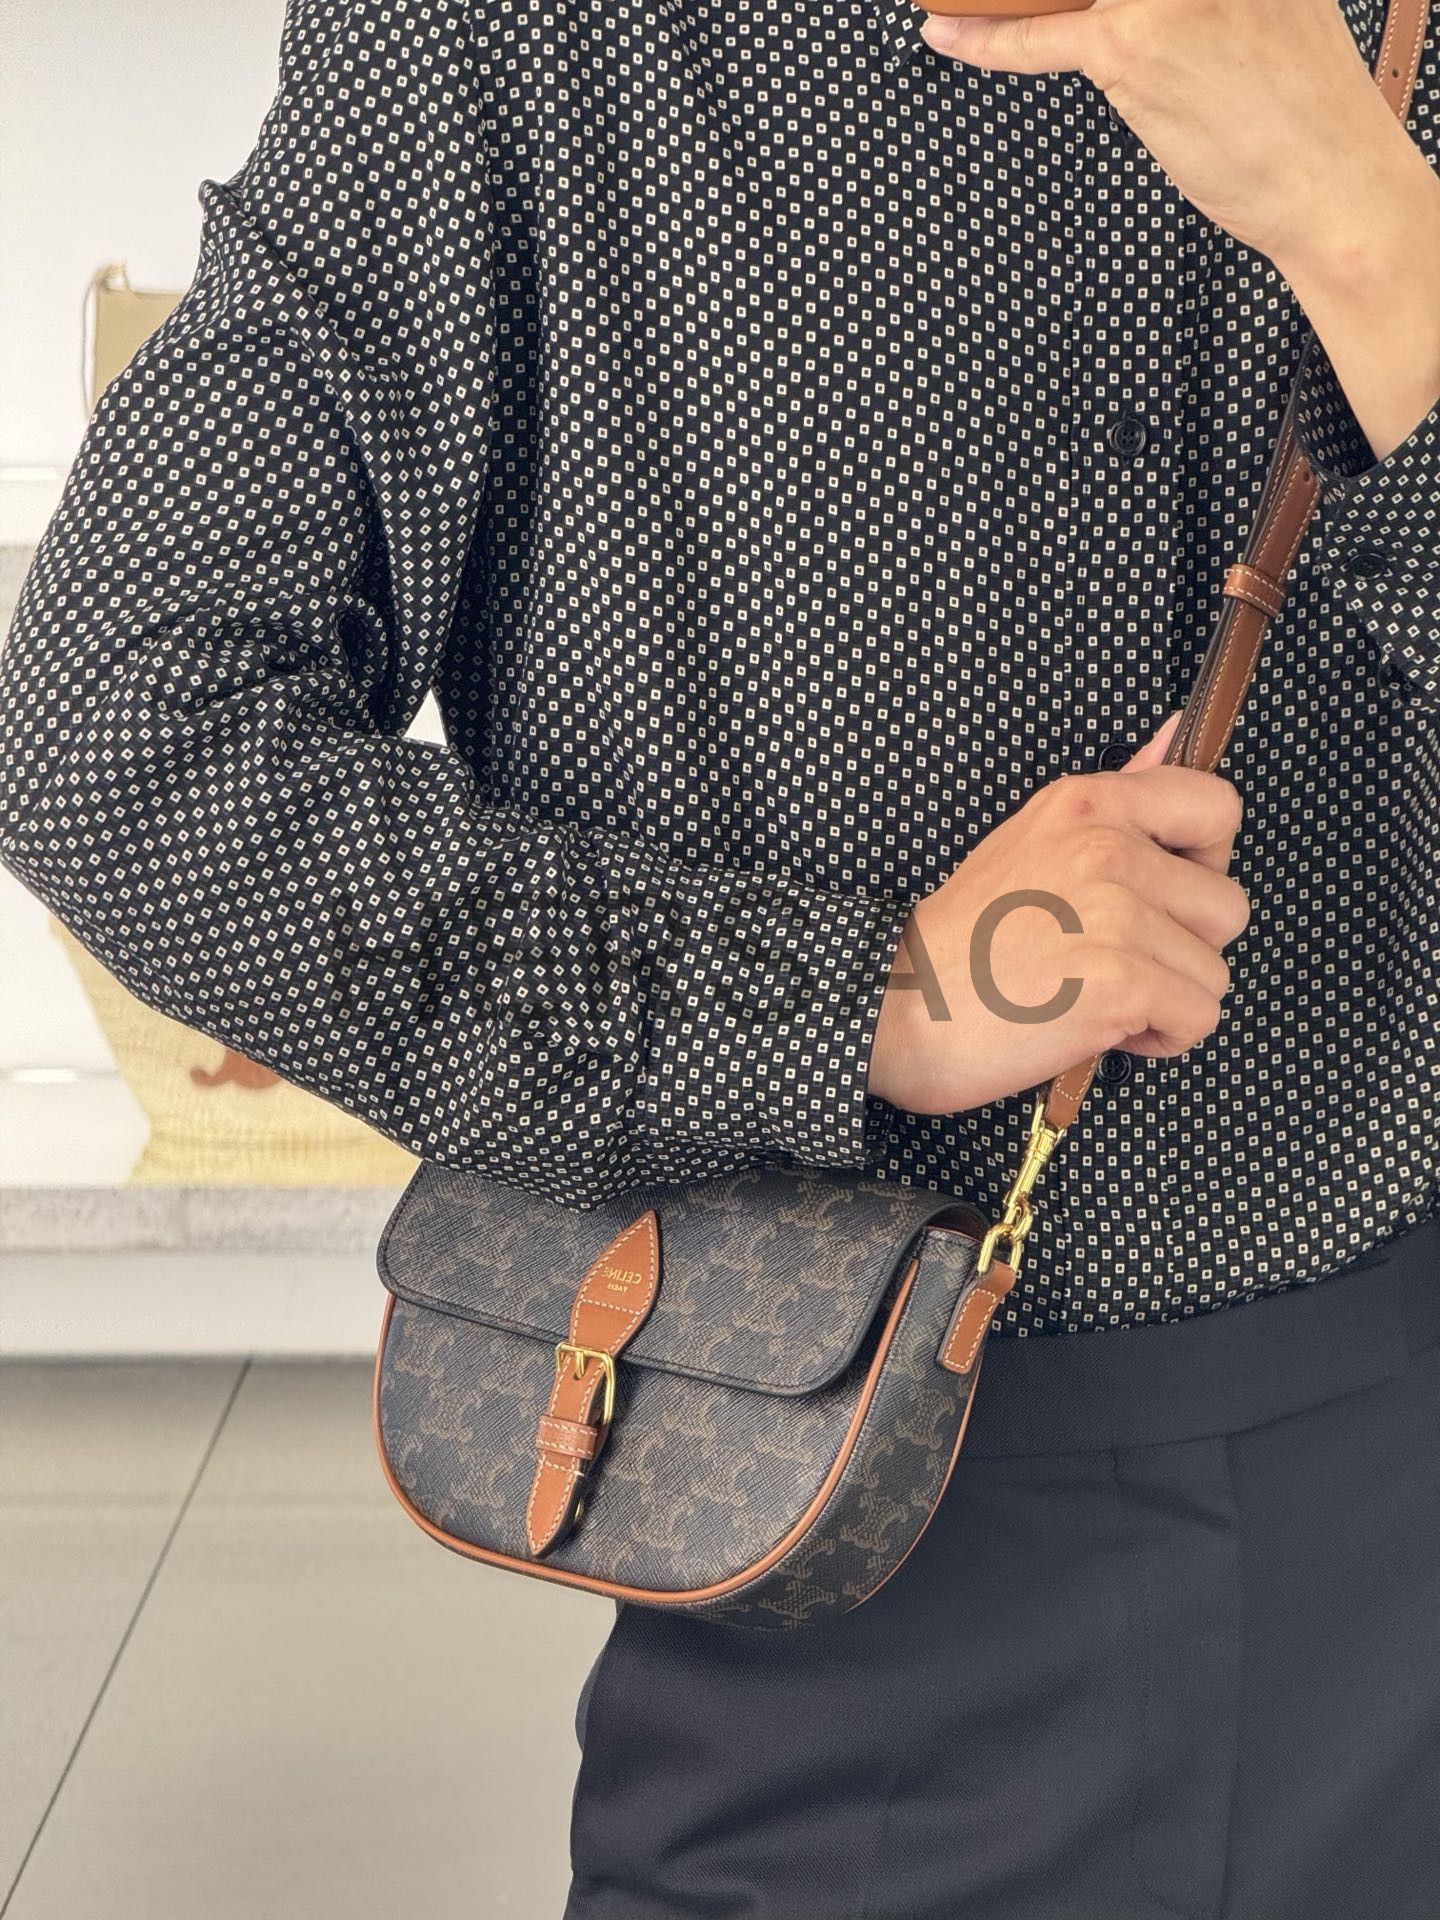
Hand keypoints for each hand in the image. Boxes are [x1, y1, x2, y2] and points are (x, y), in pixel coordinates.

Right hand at [866, 713, 1252, 1114]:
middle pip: (1226, 907)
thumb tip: (1177, 728)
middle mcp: (1107, 849)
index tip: (1162, 893)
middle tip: (1110, 958)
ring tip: (1094, 995)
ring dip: (1166, 999)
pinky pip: (1198, 1018)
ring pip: (1213, 972)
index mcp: (1086, 805)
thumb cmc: (961, 940)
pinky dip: (1157, 1039)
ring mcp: (1116, 915)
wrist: (896, 1008)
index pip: (1216, 807)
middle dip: (1182, 948)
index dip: (1205, 863)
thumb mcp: (1034, 838)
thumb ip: (1120, 794)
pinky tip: (1096, 1026)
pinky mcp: (1121, 981)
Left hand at [915, 0, 1425, 272]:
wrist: (1332, 183)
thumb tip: (1145, 17)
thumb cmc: (1302, 116)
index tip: (1065, 2)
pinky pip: (1038, 35)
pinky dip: (984, 36)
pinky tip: (943, 32)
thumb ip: (1210, 1)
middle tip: (1046, 21)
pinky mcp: (1132, 46)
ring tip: (967, 1)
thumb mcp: (1270, 13)